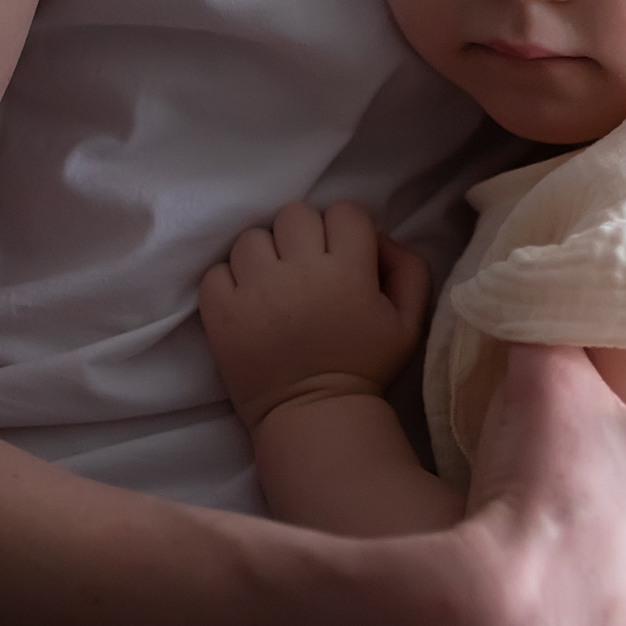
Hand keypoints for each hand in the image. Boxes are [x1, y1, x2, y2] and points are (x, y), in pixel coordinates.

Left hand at [199, 203, 429, 432]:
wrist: (315, 414)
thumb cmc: (366, 365)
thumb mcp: (409, 321)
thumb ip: (408, 268)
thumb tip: (379, 236)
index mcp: (348, 271)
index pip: (343, 211)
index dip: (345, 229)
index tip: (342, 256)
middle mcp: (299, 273)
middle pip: (295, 214)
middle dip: (303, 235)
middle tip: (306, 267)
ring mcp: (254, 291)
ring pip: (252, 238)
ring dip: (265, 255)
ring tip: (273, 284)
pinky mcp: (220, 313)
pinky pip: (216, 271)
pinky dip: (230, 281)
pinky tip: (247, 302)